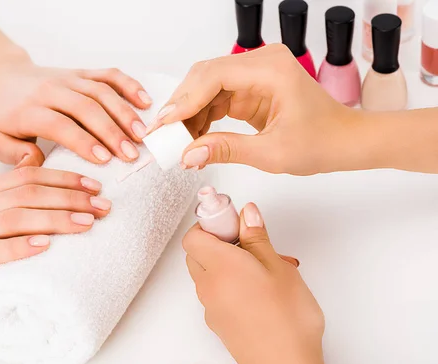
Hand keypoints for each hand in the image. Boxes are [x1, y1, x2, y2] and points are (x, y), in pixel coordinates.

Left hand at [0, 61, 151, 166]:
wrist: (1, 77)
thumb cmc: (4, 116)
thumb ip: (14, 156)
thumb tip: (36, 164)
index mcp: (29, 110)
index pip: (60, 124)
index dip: (83, 141)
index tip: (105, 160)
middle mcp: (51, 90)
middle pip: (86, 107)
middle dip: (112, 131)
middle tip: (131, 154)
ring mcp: (69, 78)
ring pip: (101, 91)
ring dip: (125, 113)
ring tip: (142, 135)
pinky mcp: (81, 72)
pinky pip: (108, 74)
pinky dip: (129, 85)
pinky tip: (146, 102)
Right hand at [0, 167, 109, 318]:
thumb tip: (37, 203)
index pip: (28, 175)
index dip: (65, 177)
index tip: (93, 183)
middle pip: (31, 192)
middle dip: (72, 195)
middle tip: (105, 204)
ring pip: (20, 216)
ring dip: (59, 218)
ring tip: (90, 222)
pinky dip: (24, 245)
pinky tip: (48, 246)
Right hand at [147, 44, 369, 175]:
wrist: (344, 142)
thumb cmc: (323, 141)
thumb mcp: (272, 153)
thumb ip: (226, 151)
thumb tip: (189, 155)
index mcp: (271, 70)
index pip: (214, 76)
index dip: (185, 100)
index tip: (165, 125)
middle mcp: (261, 63)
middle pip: (204, 77)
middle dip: (181, 107)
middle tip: (162, 136)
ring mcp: (254, 74)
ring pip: (206, 87)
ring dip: (189, 114)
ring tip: (176, 142)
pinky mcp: (250, 88)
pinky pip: (216, 98)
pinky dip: (201, 117)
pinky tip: (193, 137)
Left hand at [183, 203, 338, 363]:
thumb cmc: (287, 318)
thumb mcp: (277, 267)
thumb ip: (256, 237)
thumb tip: (245, 213)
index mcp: (219, 266)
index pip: (193, 236)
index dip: (209, 225)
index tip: (233, 221)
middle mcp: (208, 287)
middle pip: (198, 254)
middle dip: (220, 243)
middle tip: (251, 243)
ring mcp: (211, 308)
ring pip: (210, 274)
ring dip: (231, 264)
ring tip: (268, 268)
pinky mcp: (219, 323)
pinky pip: (218, 294)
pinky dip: (233, 285)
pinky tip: (264, 291)